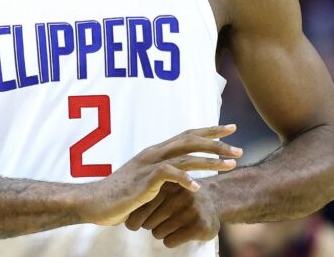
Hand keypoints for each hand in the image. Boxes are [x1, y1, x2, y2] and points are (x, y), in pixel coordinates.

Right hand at [78, 124, 240, 226]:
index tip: (230, 130)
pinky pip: (169, 175)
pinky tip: (199, 187)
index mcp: (155, 151)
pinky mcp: (145, 180)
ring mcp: (149, 165)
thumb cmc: (120, 195)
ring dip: (210, 160)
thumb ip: (162, 177)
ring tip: (231, 164)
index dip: (209, 131)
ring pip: (185, 157)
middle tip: (238, 146)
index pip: (186, 135)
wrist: (96, 202)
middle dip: (216, 142)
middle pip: (190, 141)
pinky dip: (186, 179)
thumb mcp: (146, 182)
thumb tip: (181, 179)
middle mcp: (154, 153)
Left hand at [125, 182, 221, 247]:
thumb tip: (122, 215)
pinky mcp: (199, 226)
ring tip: (171, 224)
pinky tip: (179, 232)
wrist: (214, 199)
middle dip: (150, 225)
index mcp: (167, 183)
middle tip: (161, 220)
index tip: (142, 219)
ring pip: (158, 233)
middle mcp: (179, 194)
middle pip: (147, 222)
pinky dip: (170, 240)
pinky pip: (170, 241)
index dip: (138, 216)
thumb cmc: (181, 196)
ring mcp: (190, 210)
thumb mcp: (166, 186)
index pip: (141, 206)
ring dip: (161, 233)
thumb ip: (147, 193)